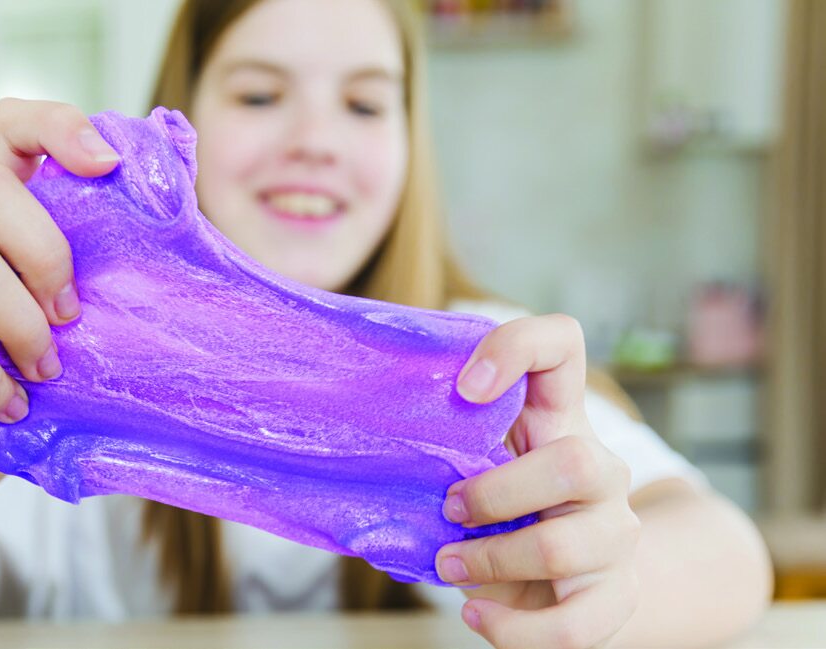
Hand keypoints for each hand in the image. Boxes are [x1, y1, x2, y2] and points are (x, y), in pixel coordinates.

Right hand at [0, 98, 119, 516]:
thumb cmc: (24, 376)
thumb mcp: (71, 309)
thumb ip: (102, 254)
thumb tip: (179, 180)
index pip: (6, 129)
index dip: (55, 127)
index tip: (107, 165)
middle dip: (48, 252)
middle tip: (71, 313)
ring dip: (27, 327)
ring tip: (46, 368)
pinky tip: (13, 404)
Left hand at [435, 314, 640, 648]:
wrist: (572, 581)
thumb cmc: (504, 513)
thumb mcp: (478, 469)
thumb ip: (447, 450)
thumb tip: (363, 449)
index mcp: (559, 419)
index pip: (563, 345)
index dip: (519, 347)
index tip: (465, 387)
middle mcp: (601, 470)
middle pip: (575, 462)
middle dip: (496, 493)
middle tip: (449, 508)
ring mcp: (616, 534)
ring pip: (563, 547)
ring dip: (490, 560)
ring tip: (450, 565)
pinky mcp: (616, 597)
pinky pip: (574, 628)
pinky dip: (512, 629)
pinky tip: (477, 613)